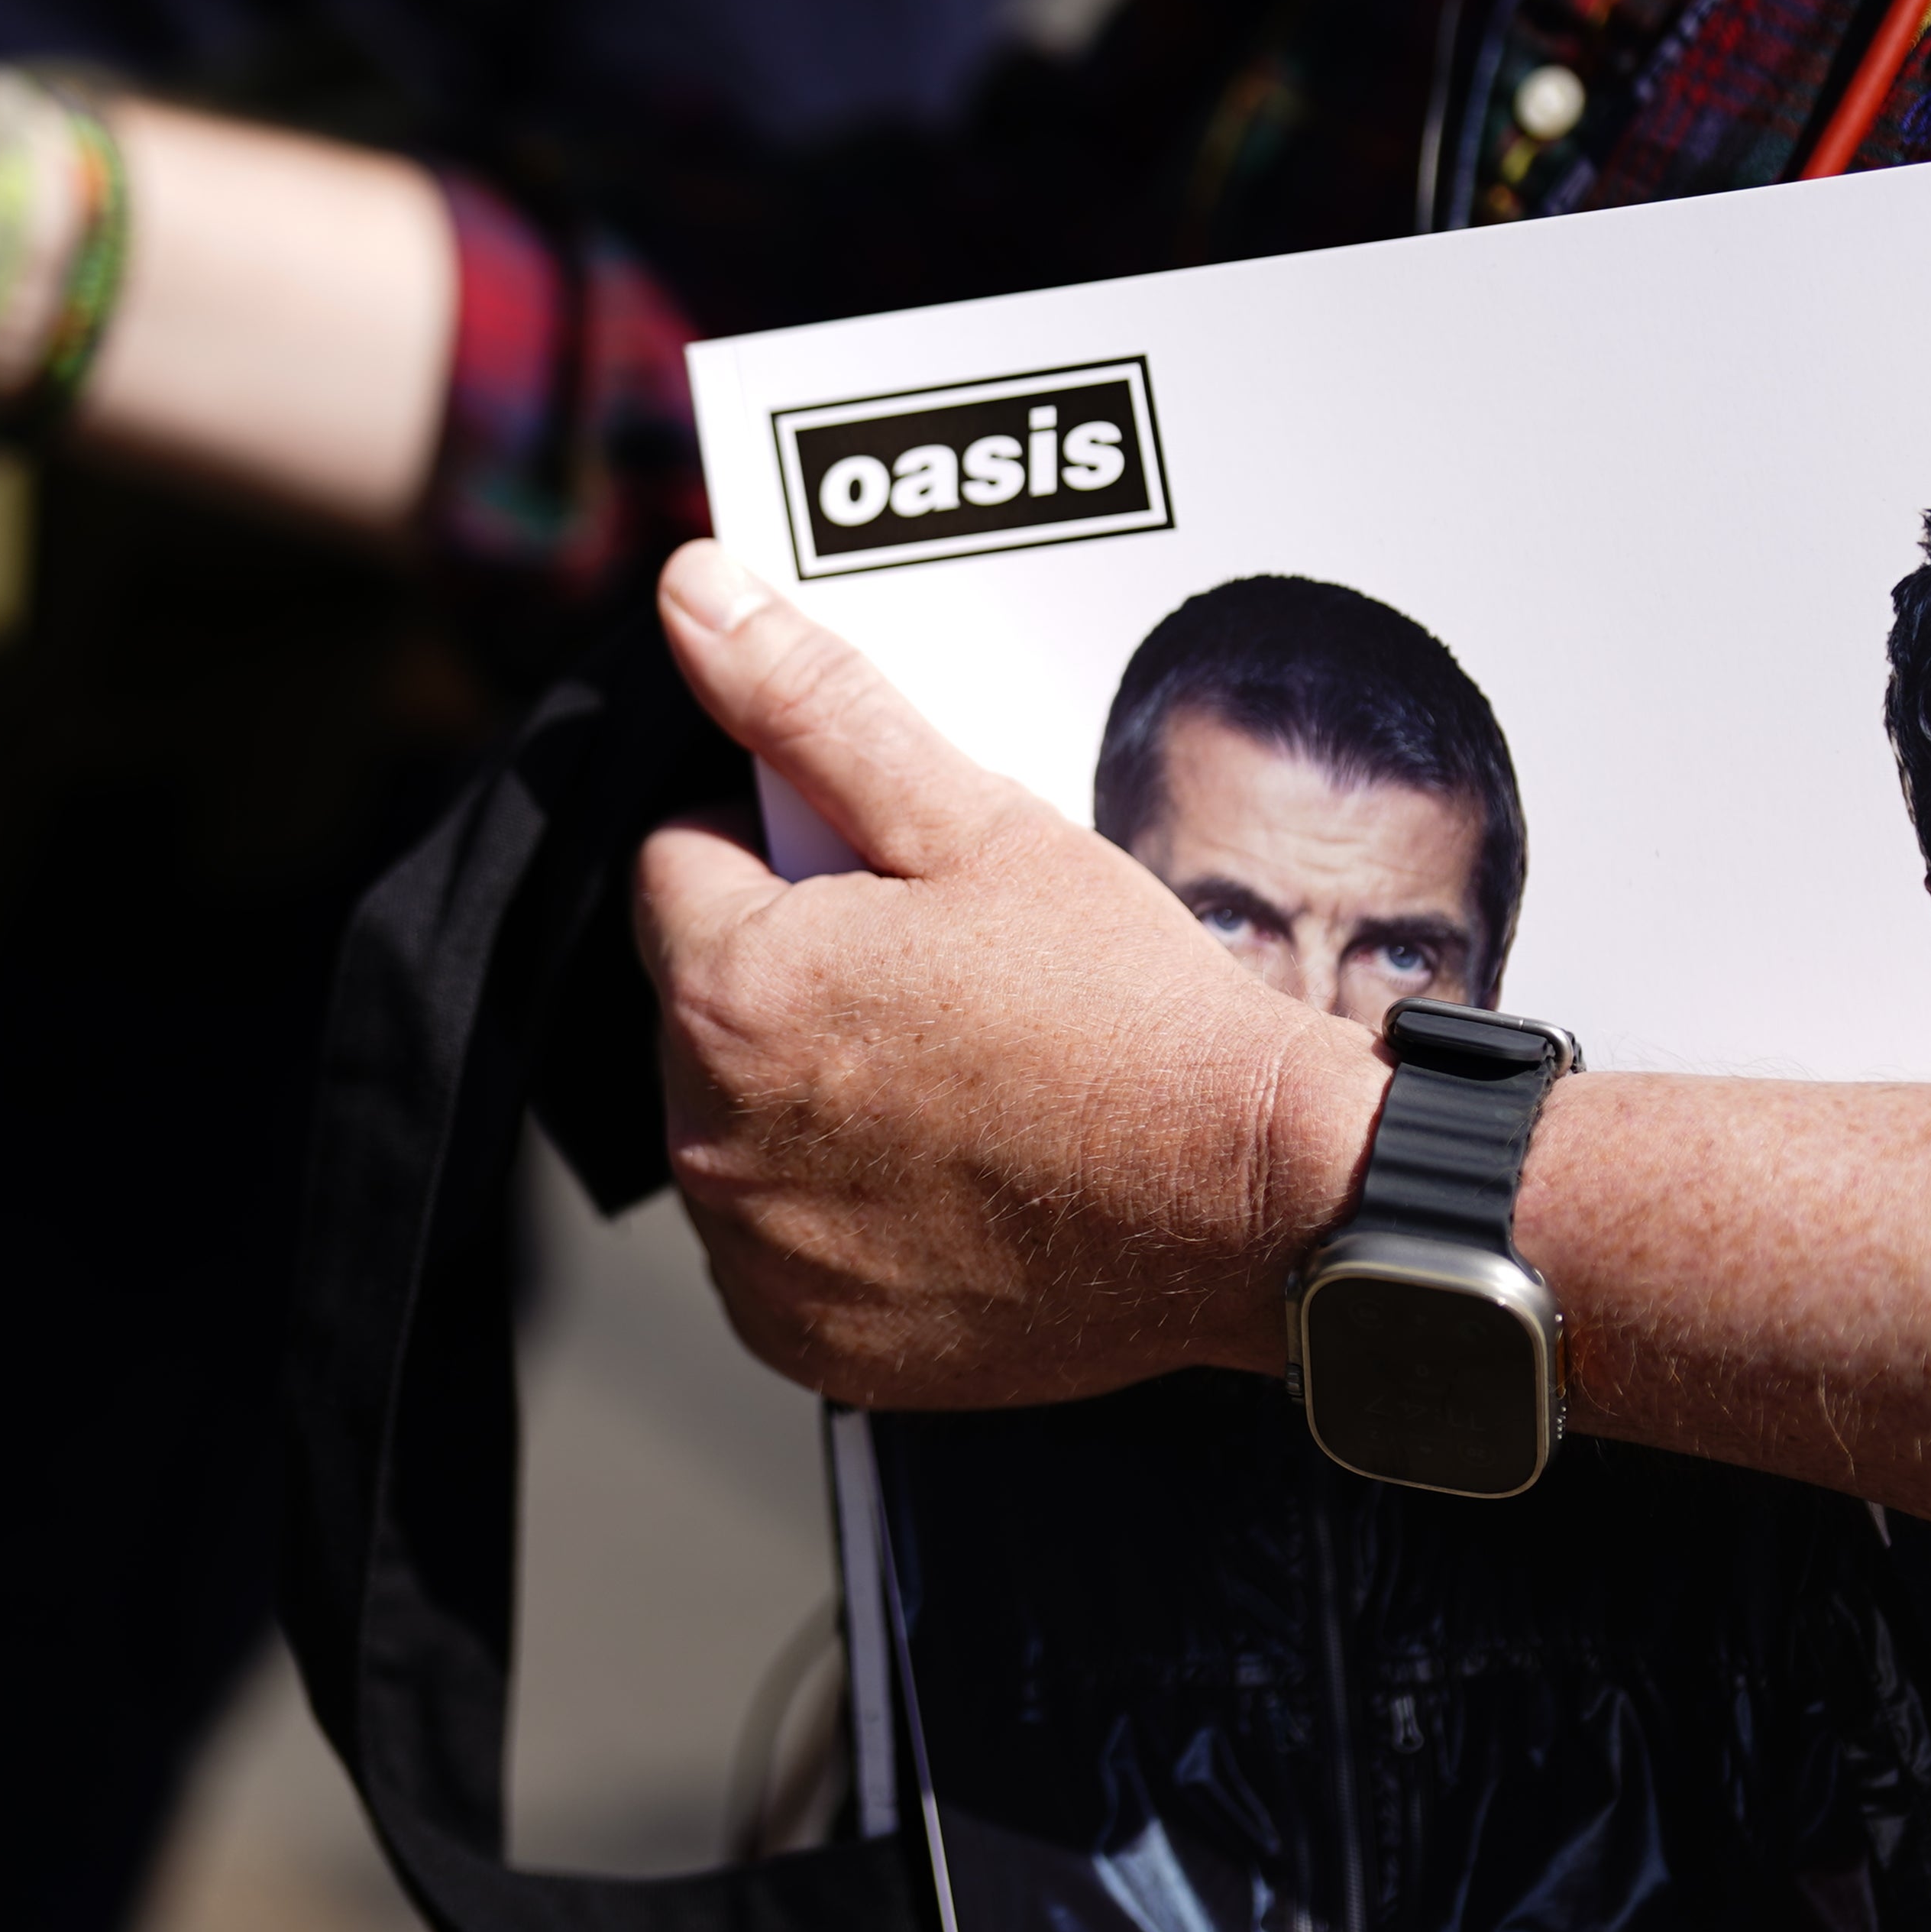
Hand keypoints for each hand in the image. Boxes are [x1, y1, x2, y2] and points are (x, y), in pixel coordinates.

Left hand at [633, 540, 1389, 1406]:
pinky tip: (943, 1175)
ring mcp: (757, 1253)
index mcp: (735, 990)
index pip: (676, 863)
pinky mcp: (806, 1341)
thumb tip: (691, 590)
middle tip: (935, 976)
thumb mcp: (975, 822)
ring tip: (952, 1075)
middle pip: (696, 999)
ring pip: (728, 1120)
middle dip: (783, 969)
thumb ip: (812, 704)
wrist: (1254, 1203)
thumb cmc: (1128, 1008)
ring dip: (799, 1088)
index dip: (776, 849)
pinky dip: (829, 1207)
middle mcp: (712, 1134)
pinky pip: (769, 1244)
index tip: (882, 881)